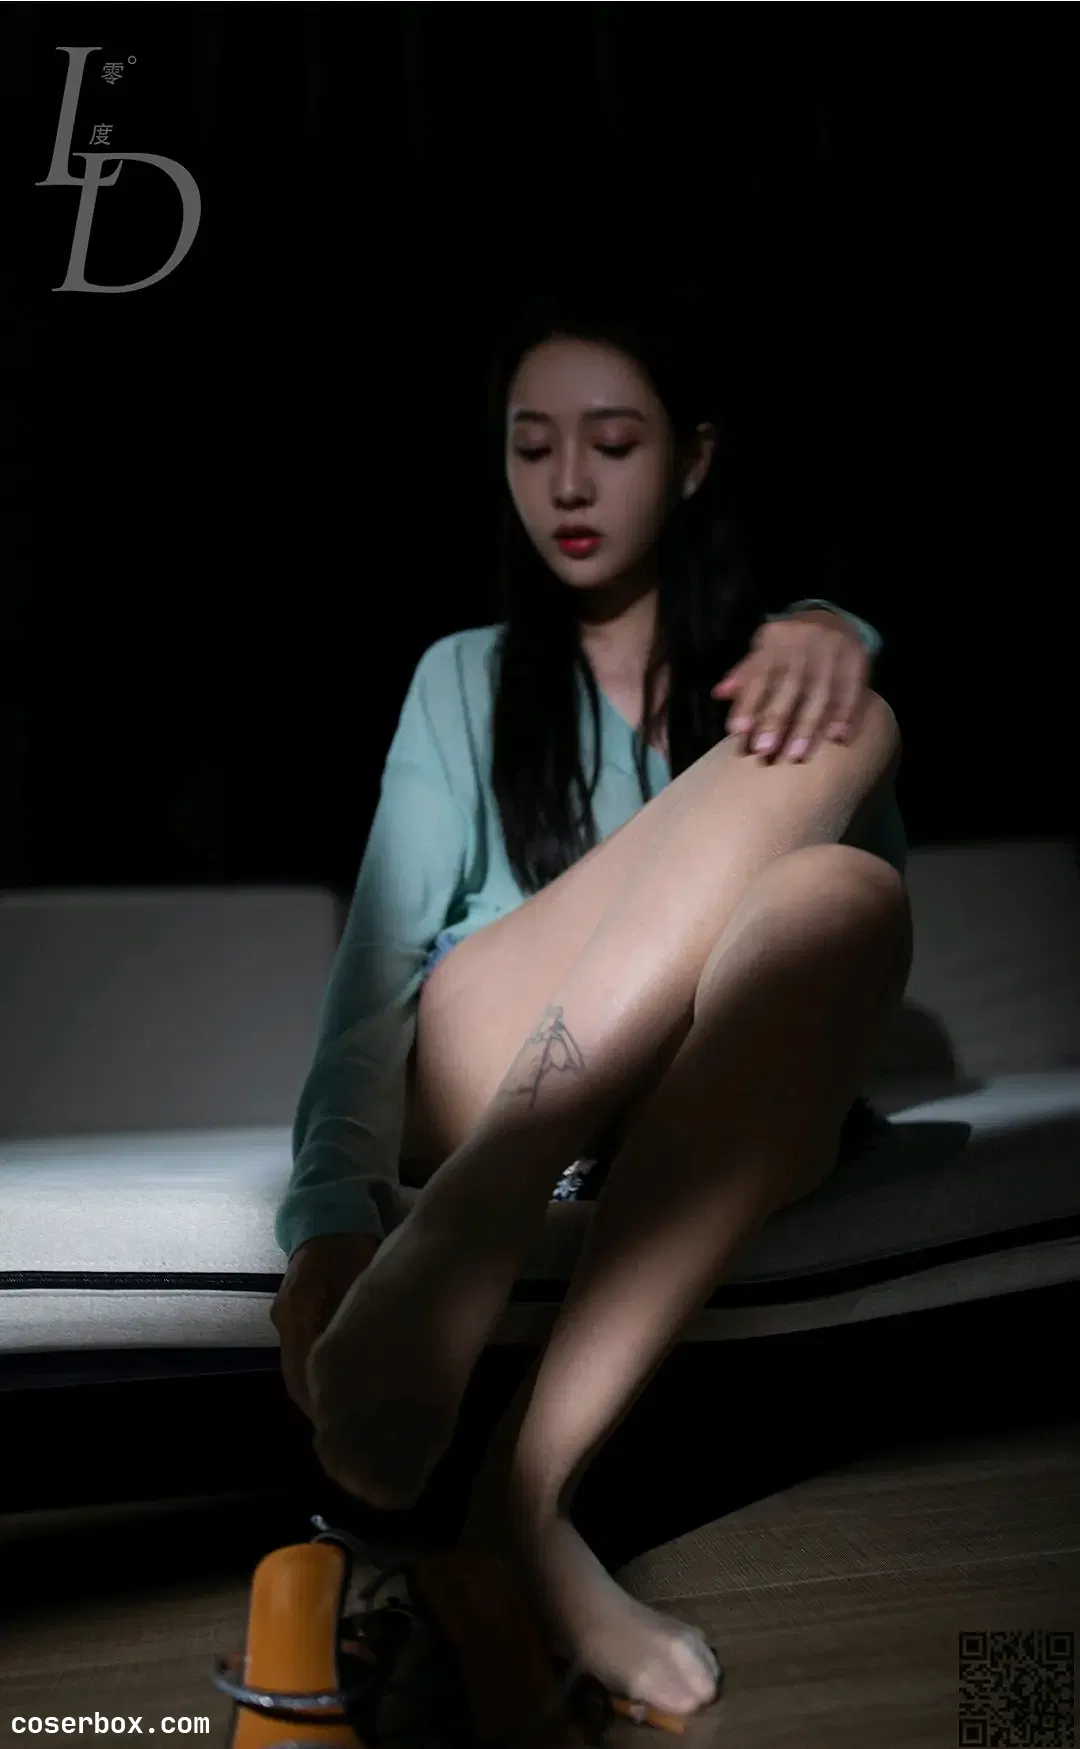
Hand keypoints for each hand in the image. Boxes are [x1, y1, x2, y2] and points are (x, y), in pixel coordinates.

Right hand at [270, 1232, 378, 1418]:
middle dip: (323, 1406)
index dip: (324, 1402)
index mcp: (295, 1311)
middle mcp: (286, 1320)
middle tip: (357, 1430)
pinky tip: (349, 1386)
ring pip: (301, 1370)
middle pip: (297, 1378)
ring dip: (323, 1393)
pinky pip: (306, 1356)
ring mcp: (289, 1320)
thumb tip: (367, 1360)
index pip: (302, 1370)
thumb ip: (353, 1317)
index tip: (350, 1424)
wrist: (329, 1217)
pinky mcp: (299, 1319)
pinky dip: (323, 1374)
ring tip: (356, 1414)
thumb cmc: (347, 1245)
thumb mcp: (356, 1276)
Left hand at [712, 610, 869, 761]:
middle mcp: (804, 642)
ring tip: (797, 754)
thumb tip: (719, 694)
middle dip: (776, 719)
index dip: (748, 702)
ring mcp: (833, 650)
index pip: (759, 673)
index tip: (736, 731)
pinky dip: (846, 716)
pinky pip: (852, 690)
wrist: (834, 618)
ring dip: (809, 726)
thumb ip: (745, 674)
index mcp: (776, 639)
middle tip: (765, 751)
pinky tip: (839, 739)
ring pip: (821, 691)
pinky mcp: (858, 660)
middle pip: (790, 684)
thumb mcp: (765, 651)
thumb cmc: (790, 646)